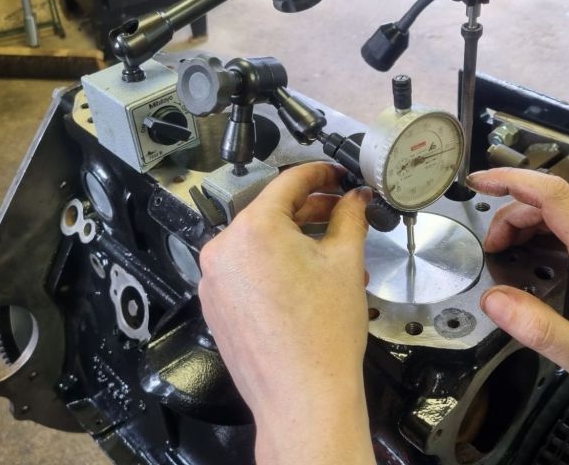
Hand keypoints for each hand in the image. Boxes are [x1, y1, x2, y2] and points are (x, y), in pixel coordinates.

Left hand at [198, 162, 374, 464]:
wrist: (303, 396)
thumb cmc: (322, 335)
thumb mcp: (346, 262)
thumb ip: (350, 217)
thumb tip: (354, 198)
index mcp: (253, 228)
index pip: (288, 182)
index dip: (319, 174)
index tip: (335, 175)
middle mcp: (223, 249)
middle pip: (270, 214)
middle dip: (310, 213)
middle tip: (341, 214)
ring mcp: (214, 280)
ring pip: (258, 245)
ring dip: (294, 243)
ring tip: (332, 256)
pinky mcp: (215, 306)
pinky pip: (245, 272)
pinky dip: (274, 268)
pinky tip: (306, 282)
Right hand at [467, 168, 568, 464]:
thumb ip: (539, 329)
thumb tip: (494, 299)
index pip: (555, 198)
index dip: (513, 181)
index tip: (481, 181)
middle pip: (564, 201)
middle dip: (519, 213)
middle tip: (496, 247)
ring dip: (545, 219)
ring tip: (522, 250)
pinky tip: (564, 254)